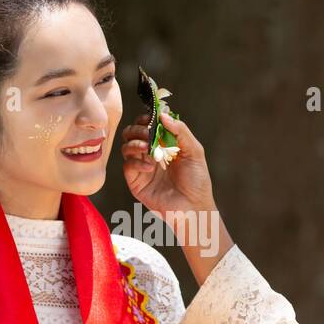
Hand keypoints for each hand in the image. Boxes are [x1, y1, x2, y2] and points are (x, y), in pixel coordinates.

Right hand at [120, 109, 216, 233]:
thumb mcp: (194, 151)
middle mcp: (151, 153)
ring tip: (148, 149)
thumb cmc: (197, 181)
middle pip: (133, 132)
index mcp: (164, 143)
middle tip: (148, 133)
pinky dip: (136, 163)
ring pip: (127, 146)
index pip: (148, 124)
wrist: (193, 207)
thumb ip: (181, 131)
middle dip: (138, 129)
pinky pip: (128, 165)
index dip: (148, 118)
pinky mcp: (136, 181)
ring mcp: (142, 166)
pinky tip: (150, 168)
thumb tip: (163, 115)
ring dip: (135, 143)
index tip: (152, 118)